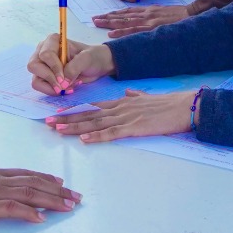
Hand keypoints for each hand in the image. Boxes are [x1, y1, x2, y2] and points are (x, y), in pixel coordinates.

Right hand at [0, 165, 80, 223]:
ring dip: (52, 200)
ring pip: (30, 194)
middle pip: (34, 184)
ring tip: (69, 206)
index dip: (45, 179)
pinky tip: (41, 218)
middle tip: (76, 197)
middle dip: (58, 191)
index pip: (26, 175)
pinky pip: (12, 208)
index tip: (61, 183)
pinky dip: (29, 212)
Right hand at [27, 36, 114, 95]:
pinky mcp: (44, 77)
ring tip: (68, 88)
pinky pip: (41, 87)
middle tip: (63, 87)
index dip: (53, 68)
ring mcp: (42, 65)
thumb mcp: (87, 58)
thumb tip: (62, 82)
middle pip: (34, 66)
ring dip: (51, 88)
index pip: (45, 54)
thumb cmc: (92, 57)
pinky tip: (66, 89)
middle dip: (49, 79)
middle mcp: (43, 51)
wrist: (97, 66)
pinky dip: (52, 91)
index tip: (64, 79)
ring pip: (35, 79)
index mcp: (53, 41)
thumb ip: (75, 67)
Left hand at [44, 89, 192, 142]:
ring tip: (58, 130)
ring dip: (75, 127)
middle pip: (89, 114)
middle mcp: (120, 108)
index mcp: (122, 101)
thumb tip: (128, 93)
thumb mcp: (147, 97)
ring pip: (95, 123)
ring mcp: (126, 118)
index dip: (75, 109)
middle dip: (67, 118)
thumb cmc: (168, 104)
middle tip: (48, 122)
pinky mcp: (135, 128)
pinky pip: (112, 133)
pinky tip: (85, 139)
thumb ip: (135, 95)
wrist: (184, 106)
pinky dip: (97, 136)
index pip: (93, 105)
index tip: (59, 112)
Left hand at [93, 4, 189, 37]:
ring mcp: (148, 20)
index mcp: (148, 10)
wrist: (192, 15)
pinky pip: (133, 30)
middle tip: (94, 19)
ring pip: (124, 22)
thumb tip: (144, 21)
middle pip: (122, 15)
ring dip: (110, 23)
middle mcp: (145, 13)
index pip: (127, 11)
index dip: (114, 14)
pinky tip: (112, 35)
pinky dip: (121, 32)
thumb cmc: (180, 16)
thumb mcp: (164, 13)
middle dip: (107, 18)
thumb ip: (152, 16)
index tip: (103, 15)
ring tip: (98, 23)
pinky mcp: (152, 27)